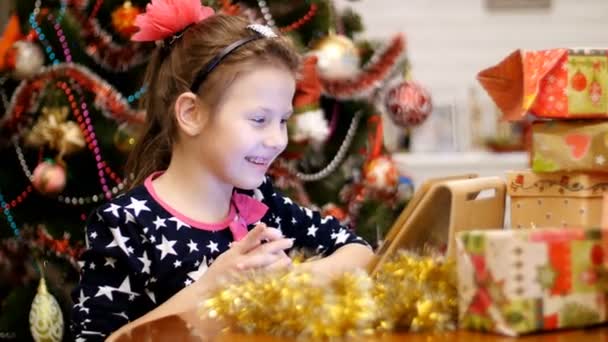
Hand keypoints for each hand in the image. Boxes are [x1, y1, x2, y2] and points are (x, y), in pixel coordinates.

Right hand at [169, 223, 292, 309]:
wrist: (203, 295)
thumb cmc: (215, 275)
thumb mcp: (225, 258)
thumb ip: (239, 249)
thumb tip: (254, 240)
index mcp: (233, 253)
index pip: (249, 239)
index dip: (259, 232)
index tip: (268, 227)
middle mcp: (238, 261)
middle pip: (261, 250)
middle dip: (277, 244)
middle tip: (290, 241)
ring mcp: (242, 275)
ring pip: (263, 266)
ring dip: (278, 261)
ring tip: (289, 259)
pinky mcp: (245, 287)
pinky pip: (261, 281)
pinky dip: (272, 277)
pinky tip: (281, 275)